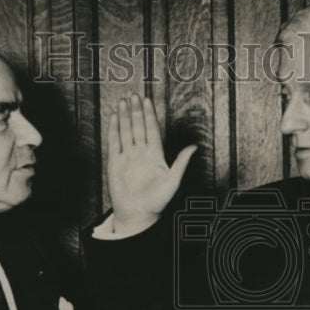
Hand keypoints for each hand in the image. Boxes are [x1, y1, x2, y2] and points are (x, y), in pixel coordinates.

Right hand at [107, 94, 195, 235]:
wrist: (138, 214)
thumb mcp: (173, 180)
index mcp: (155, 156)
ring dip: (125, 116)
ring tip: (124, 101)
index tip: (147, 101)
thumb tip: (195, 147)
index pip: (152, 130)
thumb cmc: (156, 202)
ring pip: (126, 132)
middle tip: (134, 95)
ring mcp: (127, 157)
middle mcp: (140, 154)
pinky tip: (115, 117)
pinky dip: (114, 129)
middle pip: (138, 127)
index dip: (150, 115)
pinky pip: (114, 143)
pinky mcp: (115, 163)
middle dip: (136, 111)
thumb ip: (181, 162)